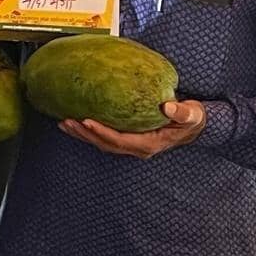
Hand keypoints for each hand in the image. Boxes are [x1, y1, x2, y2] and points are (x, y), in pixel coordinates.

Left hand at [58, 100, 206, 158]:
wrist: (191, 125)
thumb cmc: (190, 118)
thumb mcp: (192, 115)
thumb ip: (183, 113)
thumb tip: (168, 107)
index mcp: (148, 144)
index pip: (120, 140)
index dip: (102, 132)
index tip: (86, 121)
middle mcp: (136, 147)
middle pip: (105, 143)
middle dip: (85, 134)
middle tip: (66, 121)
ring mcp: (130, 144)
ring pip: (101, 142)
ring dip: (82, 134)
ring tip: (63, 122)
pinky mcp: (126, 138)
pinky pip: (103, 136)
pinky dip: (88, 130)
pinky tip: (75, 120)